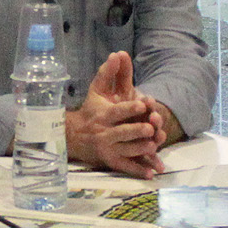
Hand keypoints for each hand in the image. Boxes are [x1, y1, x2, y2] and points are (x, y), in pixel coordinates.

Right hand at [66, 52, 164, 177]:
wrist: (73, 136)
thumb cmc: (90, 111)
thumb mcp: (96, 91)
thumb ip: (107, 73)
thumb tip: (116, 53)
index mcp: (104, 115)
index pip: (118, 111)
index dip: (130, 108)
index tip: (143, 105)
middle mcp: (105, 133)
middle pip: (123, 132)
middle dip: (137, 130)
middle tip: (150, 128)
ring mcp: (108, 149)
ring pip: (127, 151)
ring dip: (141, 150)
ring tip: (153, 147)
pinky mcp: (111, 162)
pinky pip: (126, 167)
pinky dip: (138, 171)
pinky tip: (151, 173)